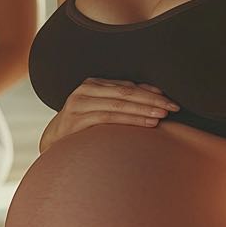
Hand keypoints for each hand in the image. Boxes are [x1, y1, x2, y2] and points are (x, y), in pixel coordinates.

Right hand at [39, 78, 179, 150]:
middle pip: (126, 92)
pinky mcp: (76, 120)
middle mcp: (85, 90)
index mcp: (94, 84)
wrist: (52, 142)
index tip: (171, 100)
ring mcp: (79, 104)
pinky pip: (110, 118)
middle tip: (173, 107)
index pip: (128, 86)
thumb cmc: (82, 128)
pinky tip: (148, 123)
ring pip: (119, 104)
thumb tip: (155, 95)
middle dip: (152, 99)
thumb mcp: (101, 110)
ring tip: (163, 115)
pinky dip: (132, 119)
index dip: (151, 92)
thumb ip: (122, 103)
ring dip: (144, 109)